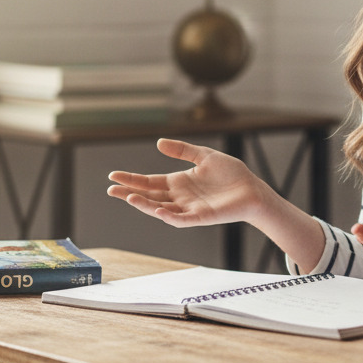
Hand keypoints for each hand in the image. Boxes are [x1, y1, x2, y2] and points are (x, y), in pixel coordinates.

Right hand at [107, 139, 265, 228]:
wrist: (252, 189)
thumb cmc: (231, 174)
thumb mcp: (204, 156)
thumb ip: (182, 150)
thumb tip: (158, 143)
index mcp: (178, 182)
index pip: (149, 182)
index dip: (132, 179)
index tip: (113, 175)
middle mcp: (180, 197)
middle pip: (149, 196)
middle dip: (129, 193)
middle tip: (110, 189)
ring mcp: (188, 208)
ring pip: (160, 209)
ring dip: (145, 205)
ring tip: (129, 198)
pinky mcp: (200, 217)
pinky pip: (181, 219)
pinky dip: (169, 216)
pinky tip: (158, 210)